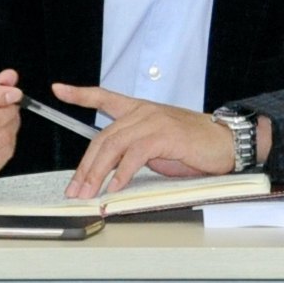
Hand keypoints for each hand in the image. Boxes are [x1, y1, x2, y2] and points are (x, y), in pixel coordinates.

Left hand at [52, 83, 234, 198]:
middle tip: (75, 189)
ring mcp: (153, 120)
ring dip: (97, 173)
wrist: (224, 142)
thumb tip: (110, 169)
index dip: (80, 93)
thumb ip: (134, 149)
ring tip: (88, 193)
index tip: (58, 89)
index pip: (104, 96)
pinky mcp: (164, 134)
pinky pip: (134, 154)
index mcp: (140, 109)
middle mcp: (143, 111)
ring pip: (114, 146)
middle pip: (103, 137)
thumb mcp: (158, 144)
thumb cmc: (193, 145)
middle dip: (85, 166)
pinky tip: (115, 187)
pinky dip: (122, 173)